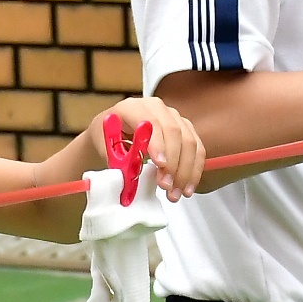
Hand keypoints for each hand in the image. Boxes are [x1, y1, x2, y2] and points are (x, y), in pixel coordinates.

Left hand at [91, 95, 206, 199]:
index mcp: (132, 107)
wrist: (114, 132)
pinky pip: (197, 149)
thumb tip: (130, 179)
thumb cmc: (107, 138)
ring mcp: (174, 117)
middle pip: (174, 132)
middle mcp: (157, 108)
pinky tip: (187, 188)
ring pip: (189, 142)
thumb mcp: (104, 149)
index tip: (160, 165)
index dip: (158, 144)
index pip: (151, 122)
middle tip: (166, 186)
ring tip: (175, 194)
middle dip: (173, 162)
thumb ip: (118, 161)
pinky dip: (194, 171)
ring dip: (185, 171)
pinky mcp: (186, 129)